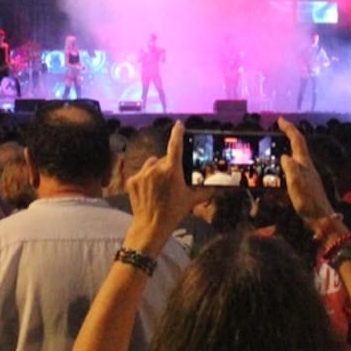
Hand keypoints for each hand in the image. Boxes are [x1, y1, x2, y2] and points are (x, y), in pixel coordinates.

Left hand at [124, 123, 203, 248]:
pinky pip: (141, 174)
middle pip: (163, 159)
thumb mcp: (191, 200)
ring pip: (151, 164)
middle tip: (172, 181)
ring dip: (155, 170)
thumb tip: (218, 188)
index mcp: (171, 170)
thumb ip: (205, 192)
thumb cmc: (174, 212)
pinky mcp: (132, 180)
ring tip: (159, 186)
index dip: (177, 133)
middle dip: (168, 166)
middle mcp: (155, 168)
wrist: (151, 226)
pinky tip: (149, 191)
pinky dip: (145, 179)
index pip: (175, 146)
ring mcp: (142, 174)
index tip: (179, 124)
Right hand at [276, 117, 334, 224]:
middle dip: (290, 134)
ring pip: (298, 154)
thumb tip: (284, 155)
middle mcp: (307, 166)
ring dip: (290, 145)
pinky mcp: (306, 182)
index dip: (289, 128)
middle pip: (299, 145)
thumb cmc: (308, 202)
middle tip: (279, 128)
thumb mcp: (297, 184)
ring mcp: (308, 174)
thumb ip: (290, 169)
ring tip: (279, 143)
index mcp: (305, 164)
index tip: (279, 119)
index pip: (297, 141)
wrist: (321, 218)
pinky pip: (296, 164)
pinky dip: (289, 158)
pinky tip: (283, 165)